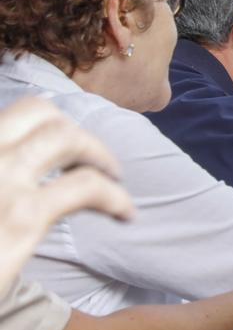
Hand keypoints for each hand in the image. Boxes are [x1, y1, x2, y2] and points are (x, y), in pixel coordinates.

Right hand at [0, 97, 135, 287]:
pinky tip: (124, 213)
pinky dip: (114, 195)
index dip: (36, 125)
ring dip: (98, 152)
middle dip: (72, 129)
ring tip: (113, 176)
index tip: (54, 148)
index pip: (8, 115)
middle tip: (91, 157)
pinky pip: (86, 186)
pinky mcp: (20, 217)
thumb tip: (20, 178)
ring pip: (66, 137)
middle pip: (37, 112)